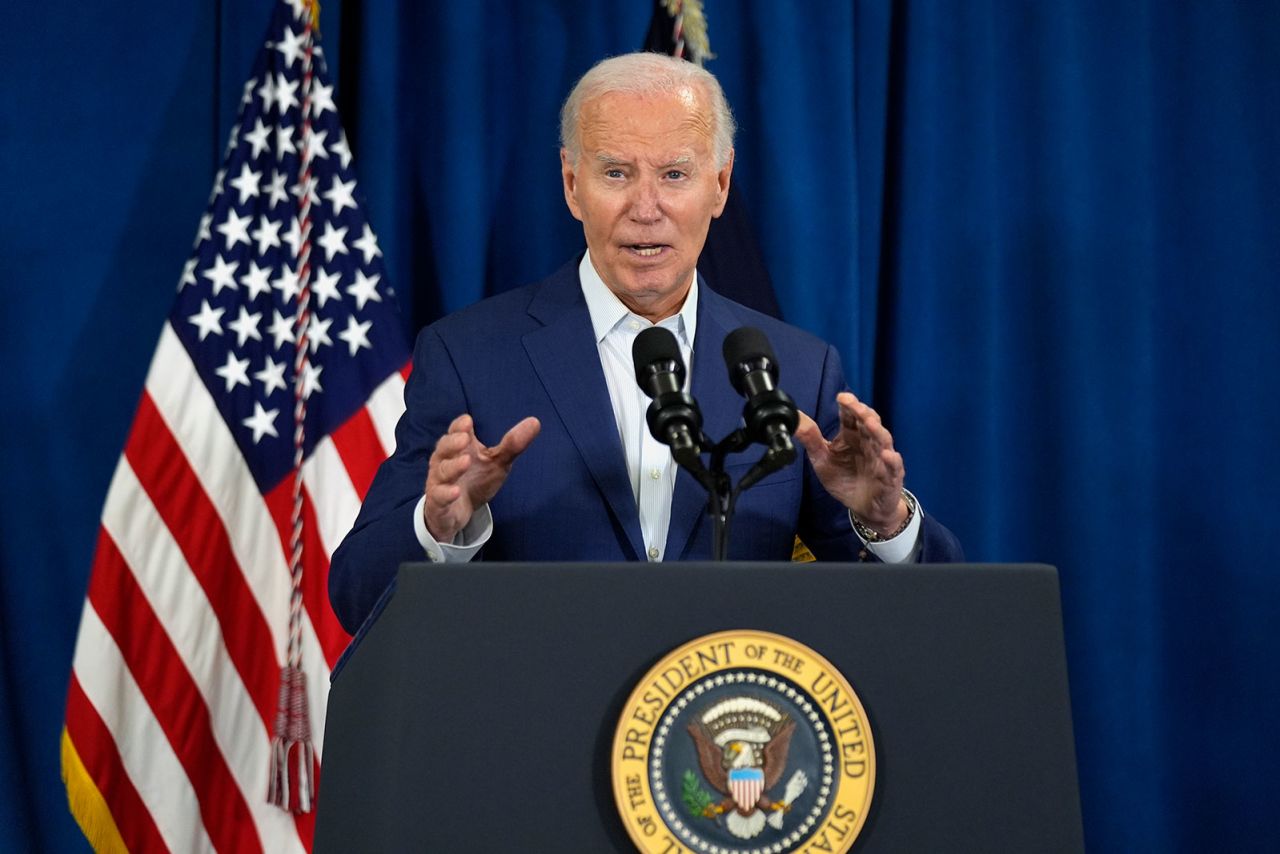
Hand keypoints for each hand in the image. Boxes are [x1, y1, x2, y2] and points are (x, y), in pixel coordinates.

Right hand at [423, 413, 540, 541]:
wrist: (458, 513)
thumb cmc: (476, 480)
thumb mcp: (497, 462)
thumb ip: (512, 444)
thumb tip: (535, 422)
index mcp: (458, 447)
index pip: (455, 431)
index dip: (459, 426)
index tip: (468, 421)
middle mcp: (445, 461)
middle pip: (444, 447)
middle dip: (453, 442)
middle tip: (465, 439)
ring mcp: (439, 482)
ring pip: (442, 471)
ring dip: (453, 466)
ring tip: (466, 461)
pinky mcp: (438, 503)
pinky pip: (439, 496)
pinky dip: (446, 493)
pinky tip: (455, 492)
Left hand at [794, 392, 907, 536]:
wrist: (864, 508)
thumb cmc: (845, 479)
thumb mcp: (822, 460)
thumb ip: (811, 440)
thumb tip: (796, 420)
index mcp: (852, 436)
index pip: (852, 416)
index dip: (849, 405)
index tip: (841, 397)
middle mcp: (869, 443)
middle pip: (869, 423)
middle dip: (863, 413)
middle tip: (854, 405)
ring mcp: (882, 458)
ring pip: (883, 440)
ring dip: (877, 431)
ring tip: (869, 423)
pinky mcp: (891, 477)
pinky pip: (893, 467)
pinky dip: (891, 460)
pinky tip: (886, 455)